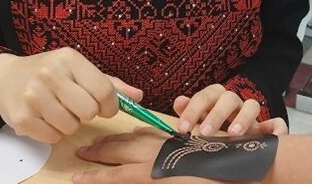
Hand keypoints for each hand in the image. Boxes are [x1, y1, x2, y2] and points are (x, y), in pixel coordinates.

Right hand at [0, 49, 141, 143]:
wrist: (5, 78)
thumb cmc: (50, 72)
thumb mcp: (78, 69)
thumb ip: (110, 83)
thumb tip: (139, 96)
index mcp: (70, 58)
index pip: (104, 89)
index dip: (110, 105)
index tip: (105, 108)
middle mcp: (51, 74)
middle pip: (89, 111)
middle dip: (88, 114)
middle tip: (77, 107)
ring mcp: (34, 95)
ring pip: (72, 127)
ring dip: (70, 124)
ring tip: (60, 110)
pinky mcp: (21, 117)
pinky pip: (53, 137)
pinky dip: (54, 132)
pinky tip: (46, 118)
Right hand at [73, 128, 219, 183]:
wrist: (238, 169)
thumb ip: (147, 183)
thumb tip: (129, 179)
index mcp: (151, 173)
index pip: (114, 177)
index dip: (93, 178)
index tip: (74, 178)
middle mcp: (154, 155)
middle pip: (119, 151)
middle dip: (99, 151)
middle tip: (81, 150)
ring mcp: (166, 144)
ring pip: (134, 138)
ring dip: (116, 140)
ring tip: (101, 140)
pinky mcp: (178, 140)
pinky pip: (152, 133)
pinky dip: (139, 133)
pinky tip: (135, 132)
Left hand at [173, 84, 286, 136]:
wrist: (237, 134)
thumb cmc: (214, 124)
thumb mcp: (200, 116)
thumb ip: (190, 109)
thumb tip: (178, 102)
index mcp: (216, 97)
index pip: (204, 97)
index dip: (192, 111)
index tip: (182, 129)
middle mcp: (235, 102)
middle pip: (228, 98)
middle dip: (216, 115)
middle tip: (203, 133)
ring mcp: (252, 114)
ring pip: (252, 106)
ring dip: (243, 118)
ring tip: (233, 134)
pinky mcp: (267, 127)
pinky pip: (277, 123)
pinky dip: (277, 129)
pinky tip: (273, 139)